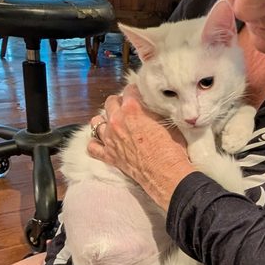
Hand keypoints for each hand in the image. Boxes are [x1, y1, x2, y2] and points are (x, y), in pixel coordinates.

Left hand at [88, 87, 193, 209]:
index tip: (139, 94)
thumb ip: (155, 112)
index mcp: (132, 109)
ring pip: (96, 122)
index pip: (129, 90)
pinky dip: (95, 143)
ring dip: (104, 120)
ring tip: (113, 122)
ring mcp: (110, 139)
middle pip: (110, 102)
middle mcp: (117, 121)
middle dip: (119, 102)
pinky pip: (92, 147)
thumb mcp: (168, 123)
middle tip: (127, 108)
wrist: (166, 174)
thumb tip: (154, 108)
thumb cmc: (171, 149)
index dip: (135, 91)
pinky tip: (102, 142)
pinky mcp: (109, 156)